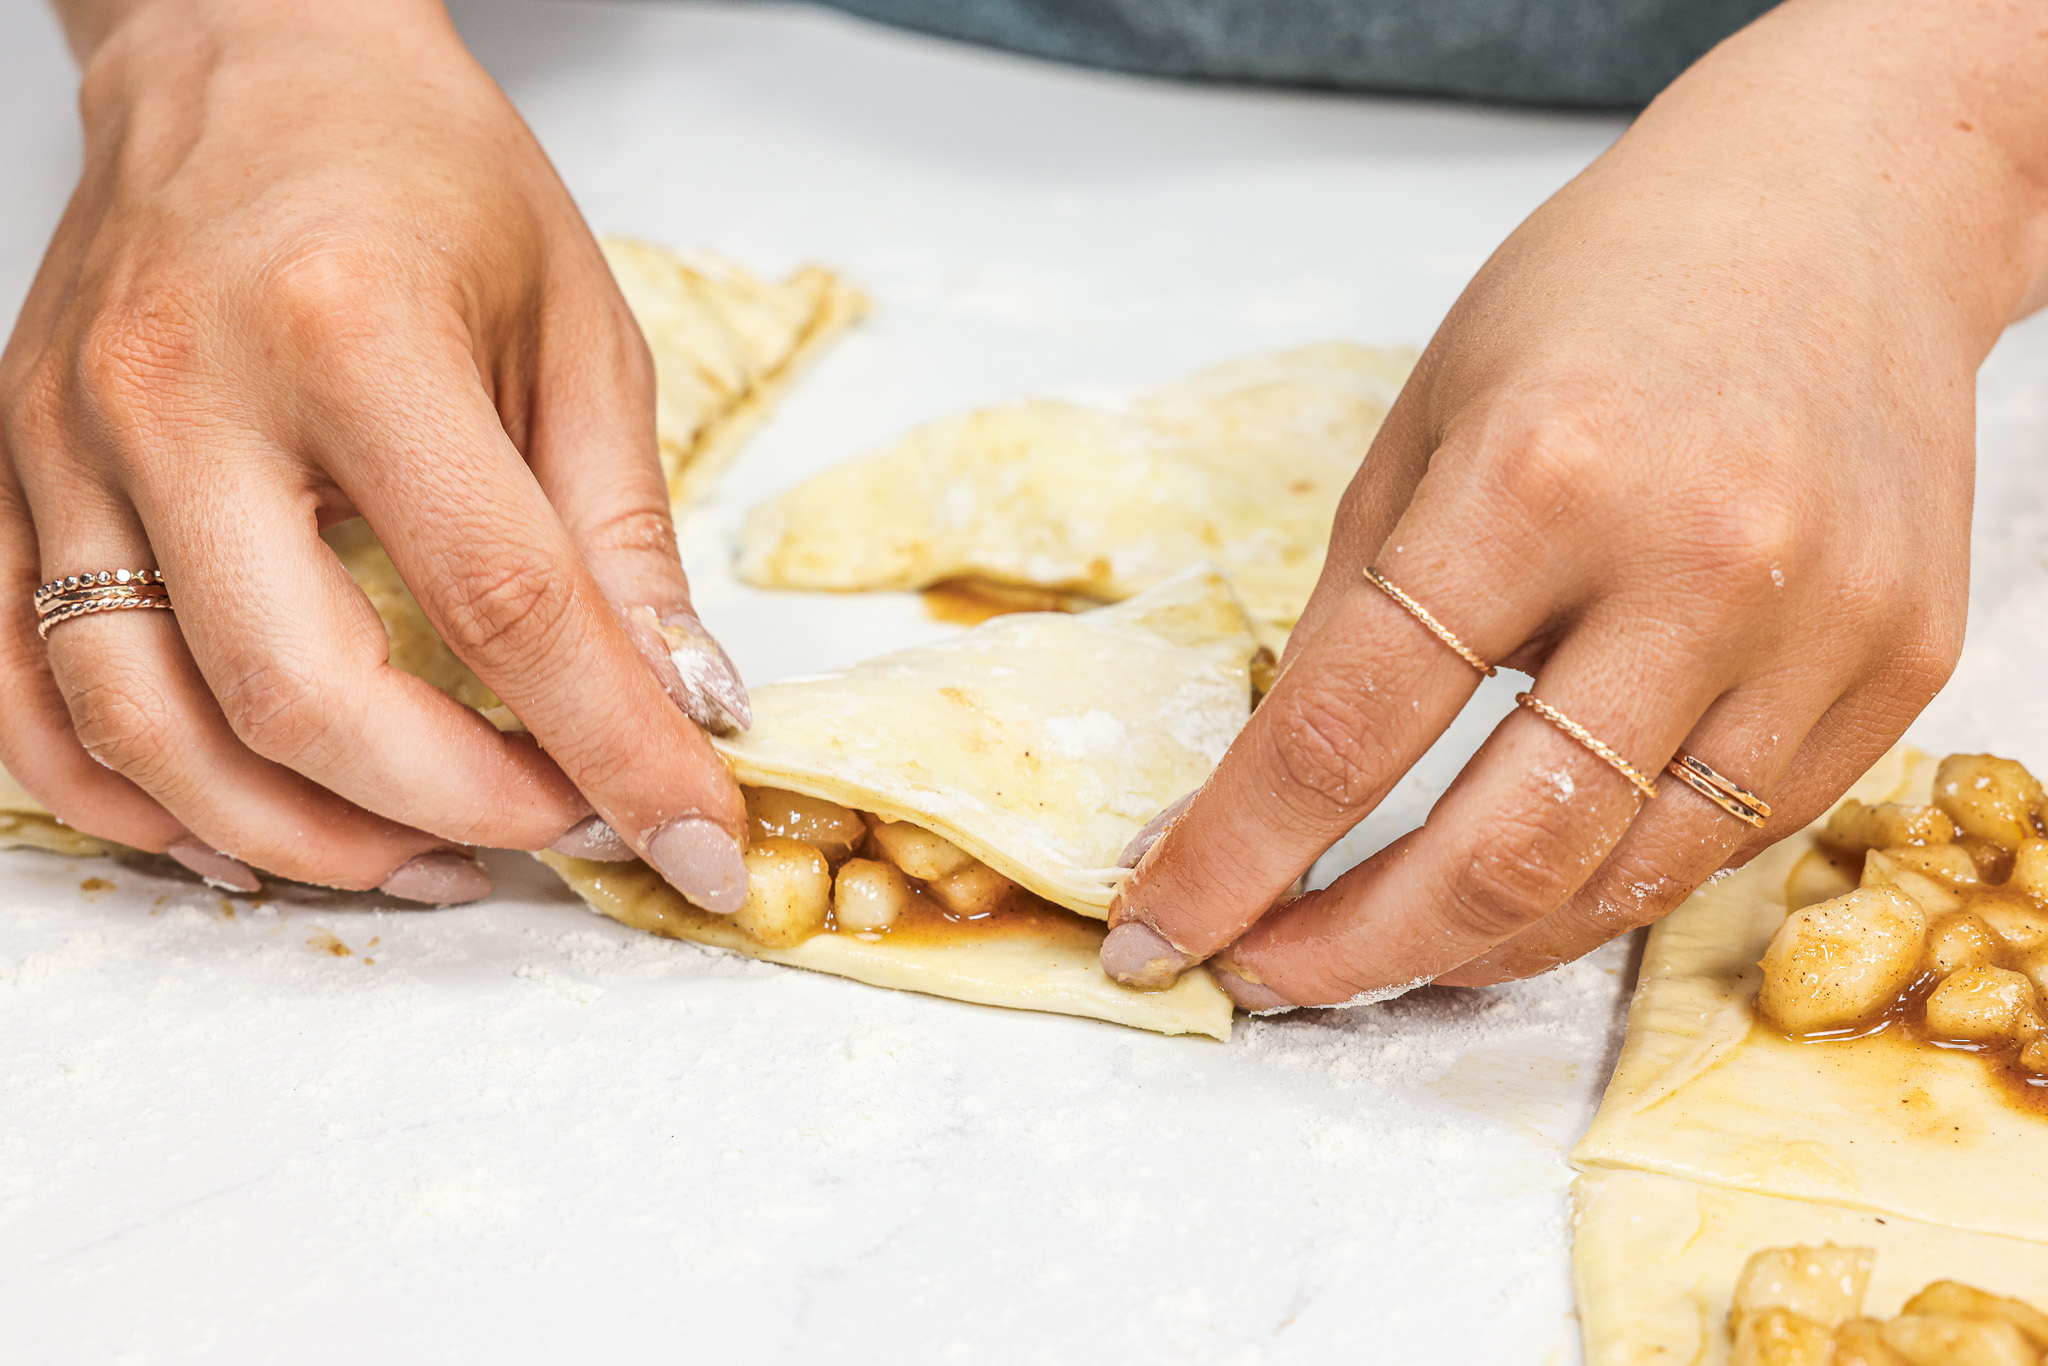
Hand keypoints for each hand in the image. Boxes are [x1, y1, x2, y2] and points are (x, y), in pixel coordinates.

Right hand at [0, 0, 748, 904]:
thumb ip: (622, 536)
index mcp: (356, 335)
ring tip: (425, 859)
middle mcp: (182, 395)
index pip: (503, 606)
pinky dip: (126, 800)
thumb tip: (686, 706)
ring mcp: (66, 444)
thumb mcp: (577, 331)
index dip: (613, 749)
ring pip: (146, 729)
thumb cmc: (425, 173)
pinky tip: (244, 829)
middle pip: (303, 696)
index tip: (688, 835)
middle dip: (455, 810)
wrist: (252, 55)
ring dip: (301, 838)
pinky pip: (21, 694)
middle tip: (555, 833)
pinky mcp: (9, 477)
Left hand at [1101, 0, 2047, 1005]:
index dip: (1232, 858)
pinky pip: (1731, 841)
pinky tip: (1529, 875)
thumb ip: (1354, 611)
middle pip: (1501, 853)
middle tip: (1269, 974)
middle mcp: (1699, 565)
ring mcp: (1823, 630)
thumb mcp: (1428, 419)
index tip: (1156, 928)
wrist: (1846, 204)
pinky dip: (1608, 882)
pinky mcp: (1902, 670)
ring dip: (1478, 948)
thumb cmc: (1607, 297)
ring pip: (1626, 884)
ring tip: (1385, 946)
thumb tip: (1261, 796)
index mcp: (1541, 476)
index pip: (1348, 731)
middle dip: (1353, 952)